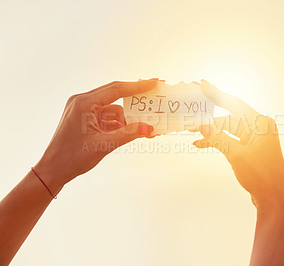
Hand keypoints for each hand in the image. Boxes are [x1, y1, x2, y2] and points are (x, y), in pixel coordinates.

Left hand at [34, 80, 157, 192]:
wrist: (53, 170)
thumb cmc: (72, 158)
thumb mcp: (104, 145)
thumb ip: (128, 134)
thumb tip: (149, 127)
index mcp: (84, 103)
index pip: (116, 89)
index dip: (138, 86)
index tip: (154, 82)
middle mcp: (82, 102)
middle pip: (116, 95)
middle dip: (135, 100)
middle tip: (153, 99)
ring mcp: (83, 110)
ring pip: (114, 109)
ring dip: (128, 119)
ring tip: (144, 128)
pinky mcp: (85, 119)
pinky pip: (108, 118)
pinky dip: (120, 125)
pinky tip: (131, 132)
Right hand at [194, 80, 283, 213]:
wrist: (274, 198)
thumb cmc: (260, 176)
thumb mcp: (236, 155)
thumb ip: (218, 138)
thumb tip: (201, 125)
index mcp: (261, 123)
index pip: (235, 103)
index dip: (217, 94)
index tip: (202, 84)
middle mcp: (259, 127)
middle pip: (229, 117)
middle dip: (209, 119)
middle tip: (191, 116)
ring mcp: (255, 138)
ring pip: (228, 129)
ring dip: (211, 132)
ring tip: (192, 132)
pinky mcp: (250, 148)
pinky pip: (231, 140)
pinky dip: (218, 141)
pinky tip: (201, 144)